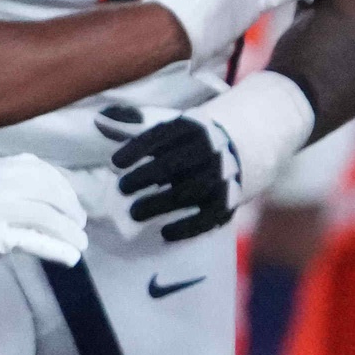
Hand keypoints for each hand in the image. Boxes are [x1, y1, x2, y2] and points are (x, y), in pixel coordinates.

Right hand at [0, 151, 86, 273]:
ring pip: (50, 219)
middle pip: (52, 194)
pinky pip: (38, 242)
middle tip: (79, 225)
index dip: (62, 188)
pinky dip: (59, 249)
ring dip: (70, 233)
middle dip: (71, 210)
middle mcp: (4, 184)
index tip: (69, 201)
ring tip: (79, 244)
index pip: (41, 172)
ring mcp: (3, 210)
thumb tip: (19, 191)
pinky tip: (71, 257)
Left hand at [92, 69, 314, 244]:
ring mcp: (221, 176)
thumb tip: (99, 120)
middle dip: (145, 178)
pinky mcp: (230, 200)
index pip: (161, 136)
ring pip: (188, 192)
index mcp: (192, 128)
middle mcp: (208, 151)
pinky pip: (208, 217)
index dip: (137, 149)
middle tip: (122, 191)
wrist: (256, 141)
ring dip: (160, 204)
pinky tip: (165, 233)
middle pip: (172, 165)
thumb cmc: (199, 135)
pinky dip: (187, 227)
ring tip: (134, 213)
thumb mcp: (172, 124)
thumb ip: (136, 124)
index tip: (115, 163)